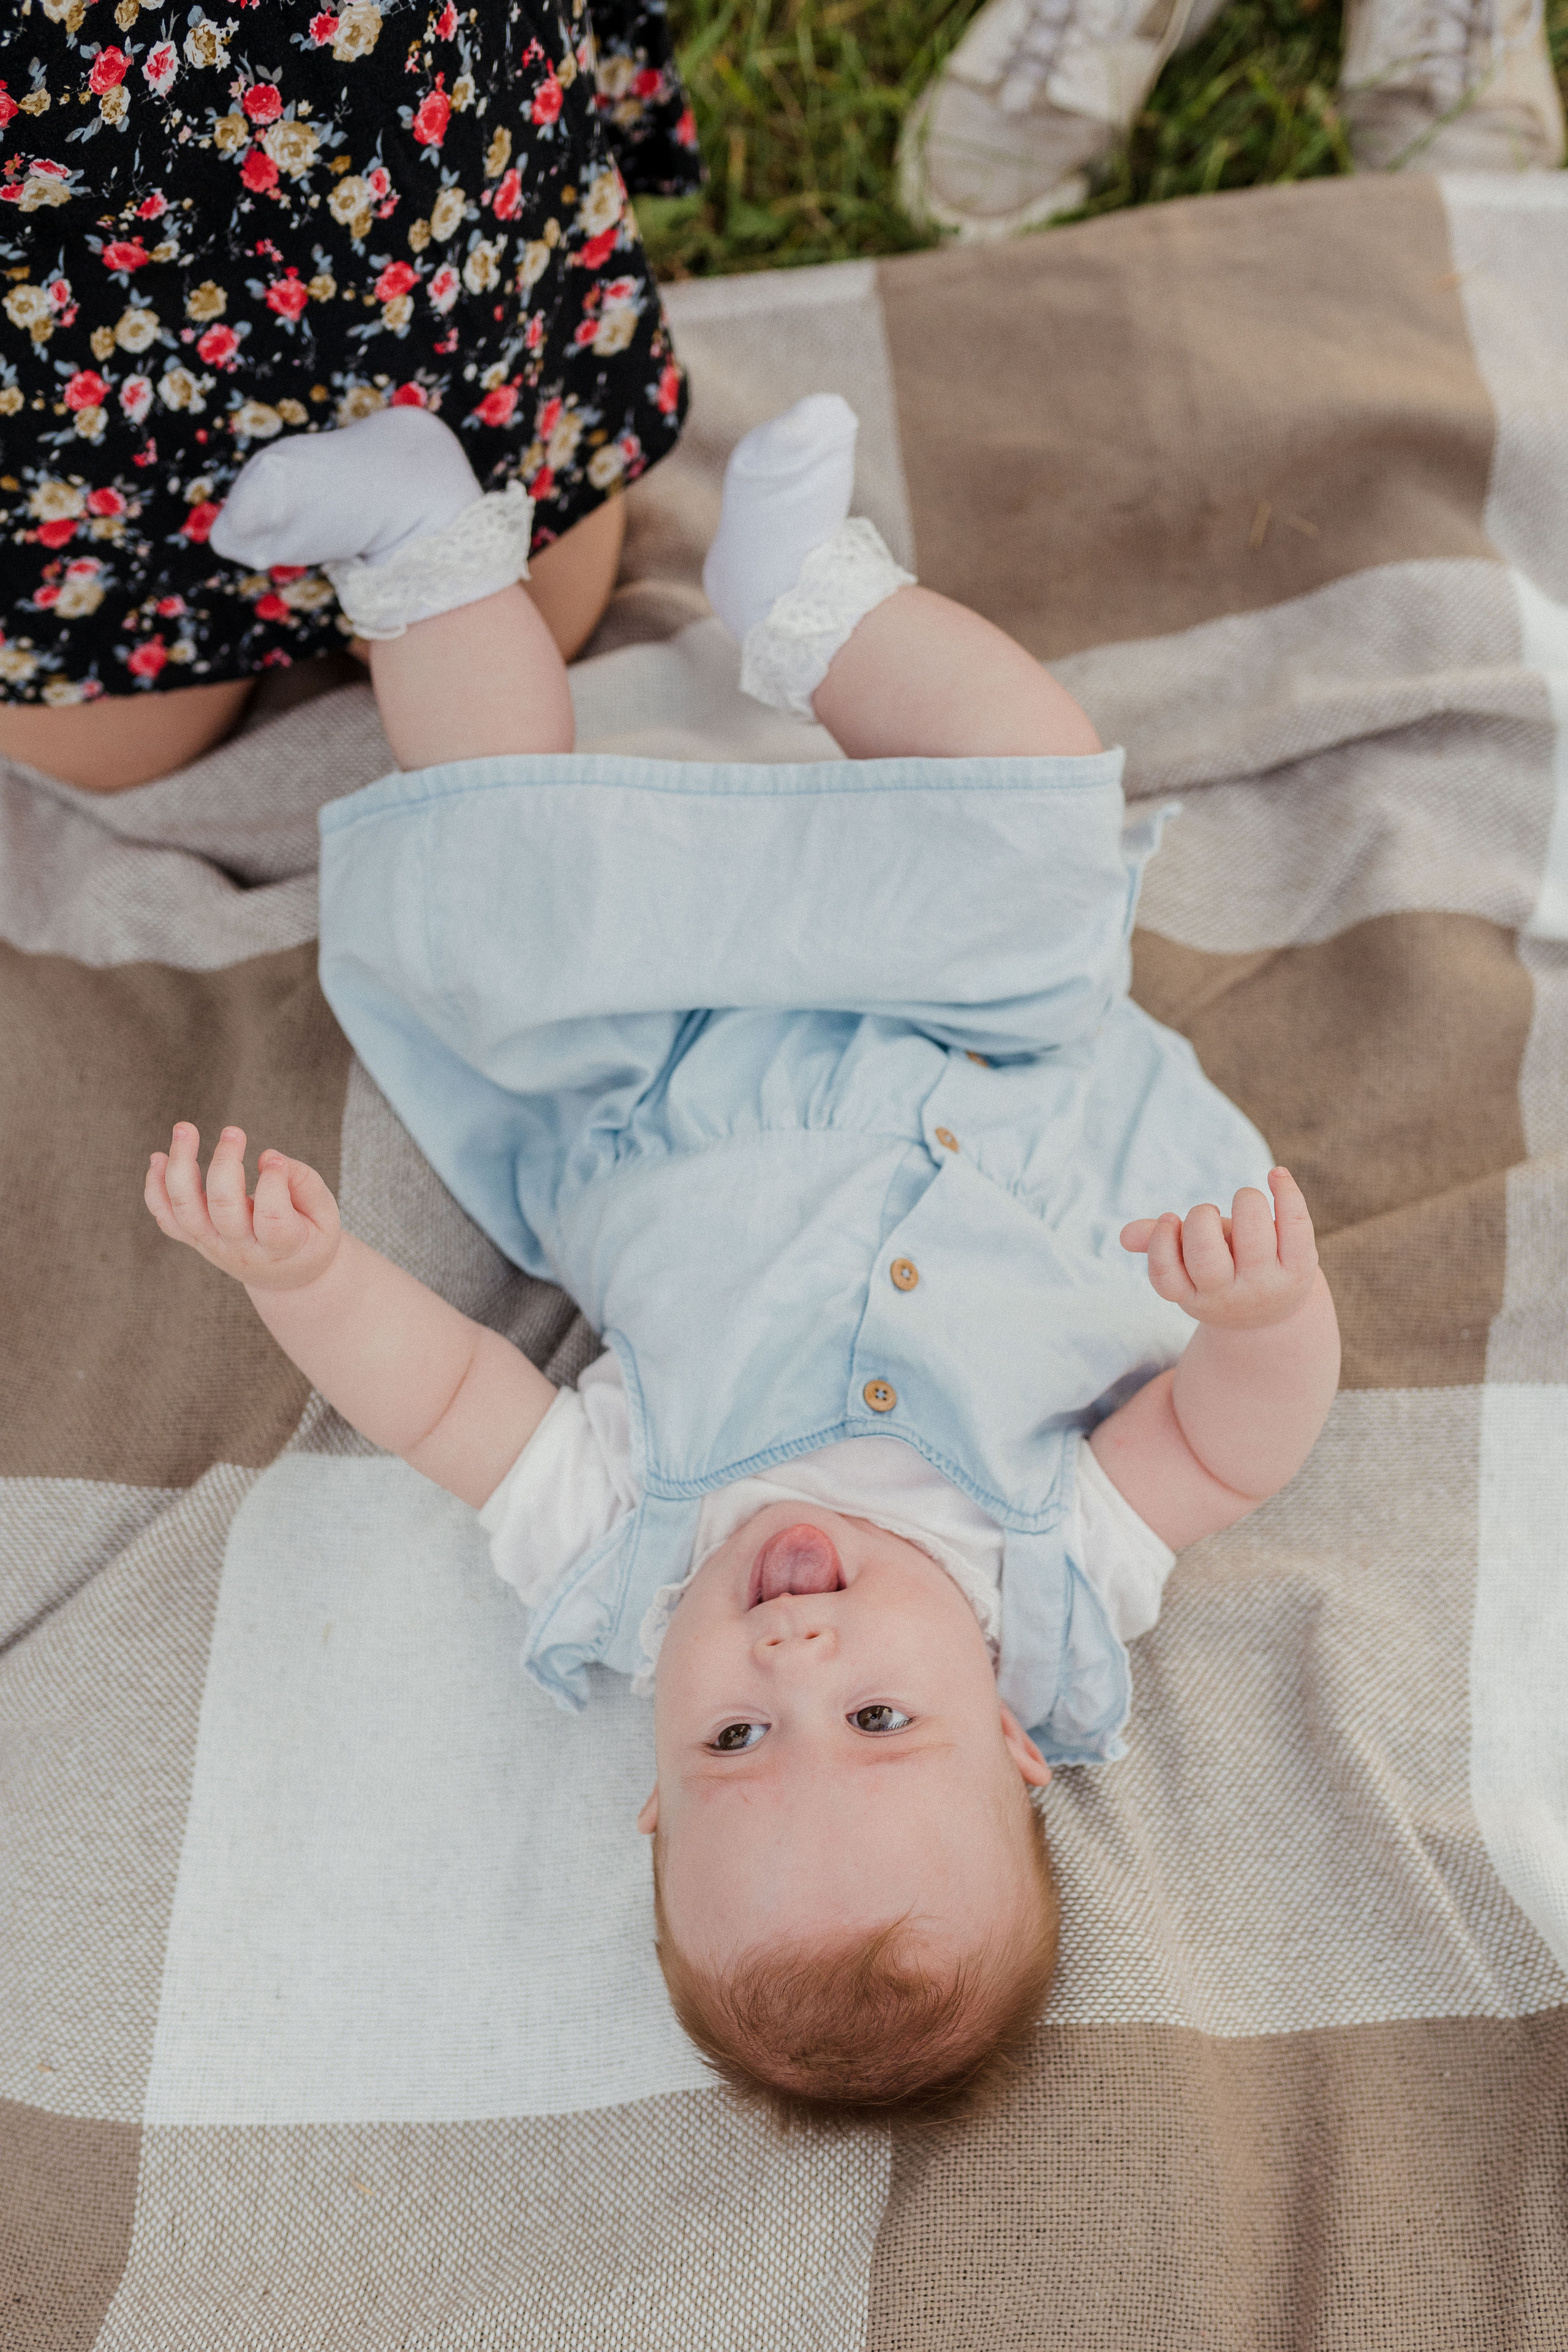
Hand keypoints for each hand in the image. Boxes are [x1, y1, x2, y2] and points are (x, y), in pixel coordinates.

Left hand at [145, 1122, 340, 1293]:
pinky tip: (157, 1158)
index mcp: (282, 1246)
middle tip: (234, 1131)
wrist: (285, 1277)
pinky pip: (166, 1218)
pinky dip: (155, 1189)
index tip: (275, 1159)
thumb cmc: (309, 1237)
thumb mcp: (326, 1215)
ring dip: (180, 1167)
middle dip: (225, 1164)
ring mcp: (212, 1245)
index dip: (273, 1184)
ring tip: (185, 1129)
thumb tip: (267, 1157)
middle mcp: (241, 1249)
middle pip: (222, 1208)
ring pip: (186, 1210)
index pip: (271, 1219)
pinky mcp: (195, 1240)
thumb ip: (305, 1183)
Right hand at [1120, 1166, 1318, 1330]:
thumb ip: (1159, 1246)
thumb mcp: (1189, 1266)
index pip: (1166, 1277)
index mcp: (1195, 1296)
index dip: (1162, 1242)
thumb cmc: (1222, 1273)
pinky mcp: (1301, 1269)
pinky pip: (1295, 1224)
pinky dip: (1286, 1192)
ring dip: (1244, 1201)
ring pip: (1252, 1236)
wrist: (1276, 1313)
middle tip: (1208, 1213)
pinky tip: (1276, 1175)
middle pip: (1205, 1257)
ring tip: (1244, 1200)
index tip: (1170, 1219)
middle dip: (1200, 1218)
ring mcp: (1267, 1284)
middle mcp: (1230, 1296)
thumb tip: (1125, 1236)